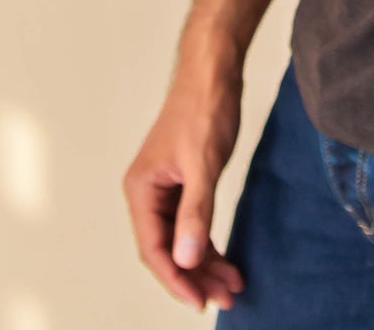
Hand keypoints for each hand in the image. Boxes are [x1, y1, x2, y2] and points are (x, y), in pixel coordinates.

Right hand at [123, 59, 247, 311]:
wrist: (214, 71)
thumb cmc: (204, 109)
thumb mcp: (204, 164)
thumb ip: (196, 213)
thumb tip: (186, 259)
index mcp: (141, 189)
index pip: (154, 249)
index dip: (177, 279)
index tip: (201, 302)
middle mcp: (146, 192)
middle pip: (167, 249)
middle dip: (196, 276)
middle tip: (227, 297)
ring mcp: (164, 188)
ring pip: (181, 239)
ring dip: (205, 263)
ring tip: (232, 286)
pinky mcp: (182, 182)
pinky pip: (191, 223)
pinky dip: (208, 242)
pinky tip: (227, 259)